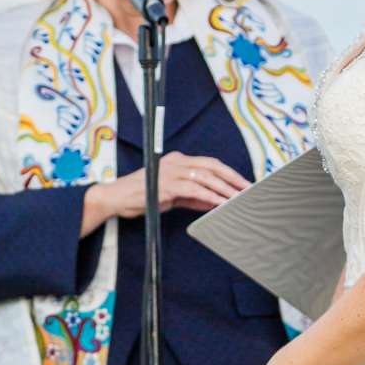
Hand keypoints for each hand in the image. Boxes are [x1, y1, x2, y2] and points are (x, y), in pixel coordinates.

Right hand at [88, 154, 250, 226]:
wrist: (115, 198)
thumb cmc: (141, 196)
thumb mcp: (171, 196)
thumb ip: (193, 197)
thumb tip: (214, 201)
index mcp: (178, 160)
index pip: (210, 164)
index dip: (229, 173)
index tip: (243, 184)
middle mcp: (176, 161)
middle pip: (213, 167)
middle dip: (233, 178)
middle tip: (249, 190)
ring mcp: (172, 171)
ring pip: (207, 177)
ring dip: (225, 189)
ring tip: (239, 199)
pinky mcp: (167, 184)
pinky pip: (196, 190)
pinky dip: (211, 196)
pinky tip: (221, 204)